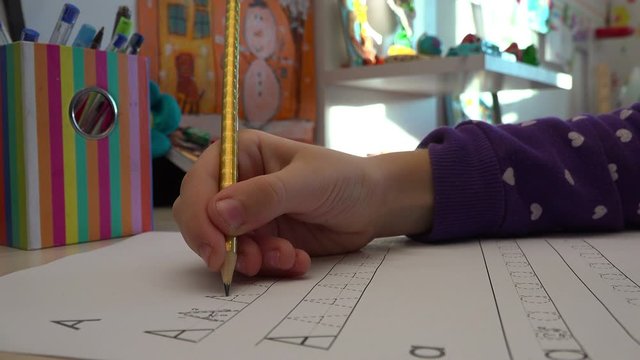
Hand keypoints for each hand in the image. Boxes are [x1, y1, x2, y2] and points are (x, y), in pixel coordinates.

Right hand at [173, 130, 432, 276]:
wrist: (373, 205)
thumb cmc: (343, 177)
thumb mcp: (306, 181)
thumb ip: (264, 196)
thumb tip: (217, 213)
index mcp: (240, 154)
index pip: (199, 184)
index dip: (199, 216)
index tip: (215, 247)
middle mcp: (237, 184)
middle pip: (201, 218)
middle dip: (221, 245)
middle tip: (248, 263)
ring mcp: (248, 215)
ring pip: (224, 245)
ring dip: (253, 258)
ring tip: (288, 256)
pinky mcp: (263, 239)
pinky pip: (250, 260)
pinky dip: (271, 266)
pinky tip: (298, 260)